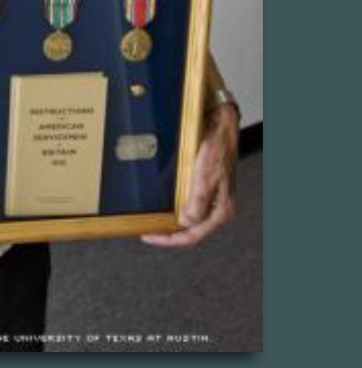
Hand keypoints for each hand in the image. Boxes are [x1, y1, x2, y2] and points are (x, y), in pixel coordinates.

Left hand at [142, 103, 239, 247]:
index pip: (193, 235)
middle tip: (146, 231)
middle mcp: (217, 208)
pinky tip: (163, 206)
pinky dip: (175, 209)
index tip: (148, 236)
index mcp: (221, 210)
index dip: (169, 240)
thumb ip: (197, 201)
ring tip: (152, 222)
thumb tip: (187, 222)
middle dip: (169, 234)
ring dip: (171, 223)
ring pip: (189, 219)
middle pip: (191, 230)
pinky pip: (188, 205)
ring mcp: (211, 198)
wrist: (221, 128)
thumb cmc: (216, 149)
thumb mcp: (205, 176)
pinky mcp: (205, 189)